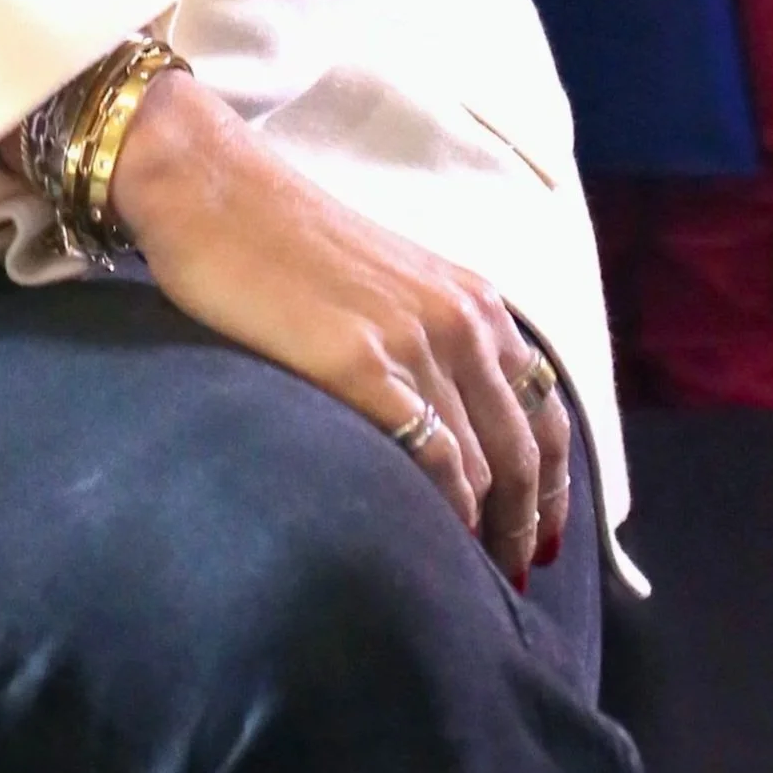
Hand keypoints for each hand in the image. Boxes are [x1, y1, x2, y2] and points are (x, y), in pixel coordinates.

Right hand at [111, 74, 570, 588]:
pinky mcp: (359, 364)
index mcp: (474, 300)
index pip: (546, 409)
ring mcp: (414, 342)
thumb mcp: (389, 282)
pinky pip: (430, 457)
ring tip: (477, 578)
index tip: (545, 537)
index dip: (556, 484)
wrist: (215, 192)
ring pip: (483, 464)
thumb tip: (449, 417)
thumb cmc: (285, 240)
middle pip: (526, 449)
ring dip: (489, 532)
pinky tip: (435, 541)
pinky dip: (445, 511)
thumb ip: (431, 336)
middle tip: (515, 579)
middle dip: (528, 525)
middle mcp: (461, 320)